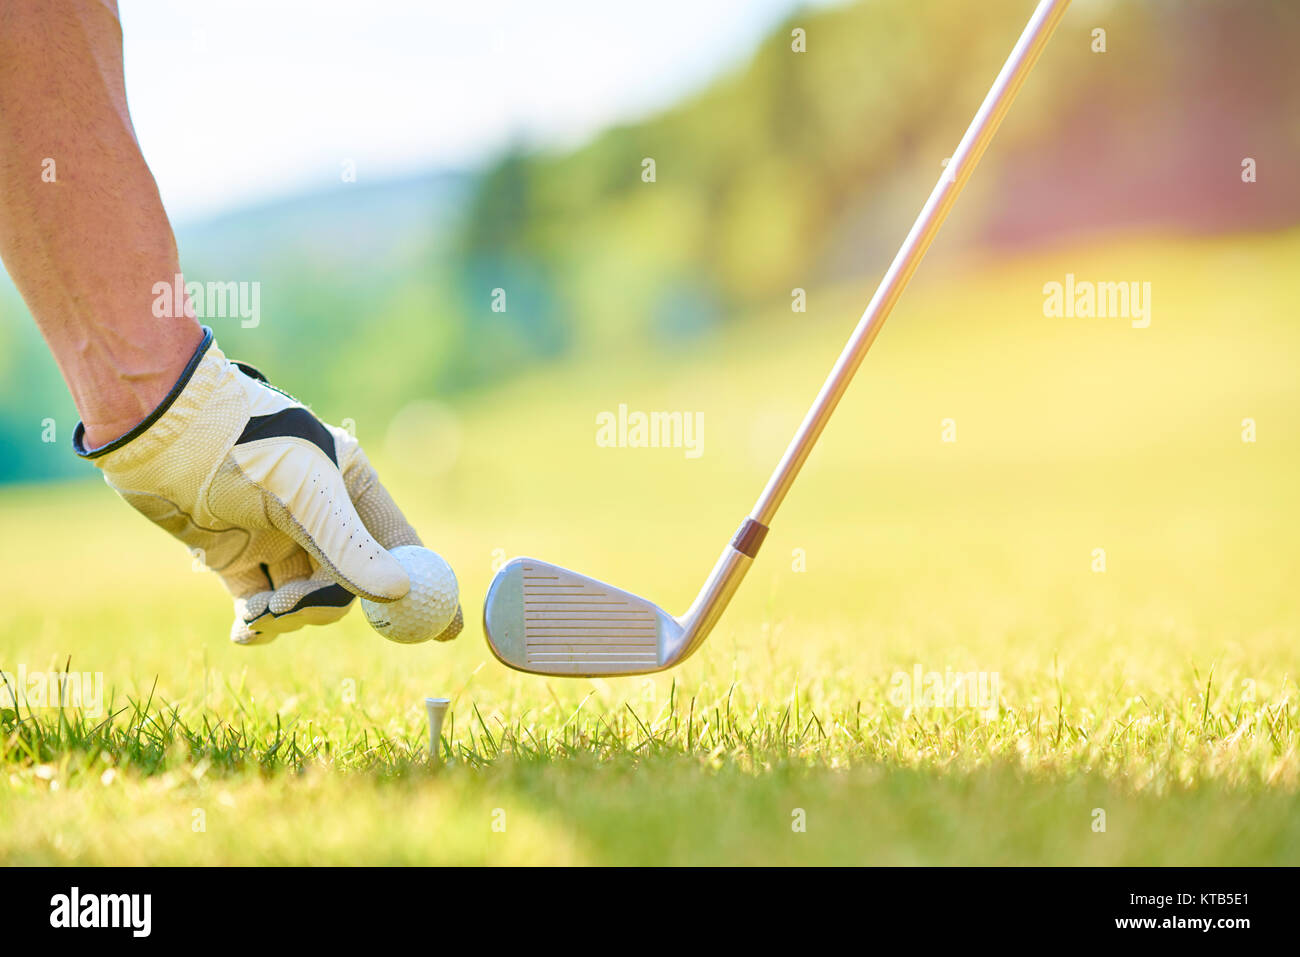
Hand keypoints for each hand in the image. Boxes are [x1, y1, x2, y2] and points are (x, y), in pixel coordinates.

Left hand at [74, 327, 461, 644]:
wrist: (163, 431)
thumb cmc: (245, 443)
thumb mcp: (305, 495)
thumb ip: (348, 547)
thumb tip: (399, 593)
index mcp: (350, 485)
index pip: (398, 545)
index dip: (421, 587)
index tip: (444, 631)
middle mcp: (317, 514)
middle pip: (346, 581)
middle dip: (325, 602)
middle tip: (296, 608)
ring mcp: (276, 536)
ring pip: (303, 596)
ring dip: (287, 614)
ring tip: (261, 610)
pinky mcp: (233, 555)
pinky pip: (259, 603)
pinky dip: (257, 623)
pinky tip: (246, 631)